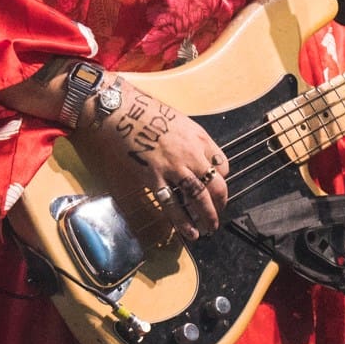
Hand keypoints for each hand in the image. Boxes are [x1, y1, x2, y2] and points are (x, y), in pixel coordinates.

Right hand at [66, 79, 228, 241]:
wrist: (122, 111)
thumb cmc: (146, 112)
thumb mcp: (178, 121)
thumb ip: (189, 139)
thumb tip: (192, 153)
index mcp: (200, 138)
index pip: (222, 165)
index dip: (221, 179)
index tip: (217, 187)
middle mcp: (192, 154)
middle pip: (216, 185)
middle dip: (220, 203)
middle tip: (218, 214)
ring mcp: (174, 168)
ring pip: (199, 197)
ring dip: (207, 216)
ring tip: (209, 229)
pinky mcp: (154, 178)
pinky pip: (173, 205)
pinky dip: (184, 221)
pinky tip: (190, 232)